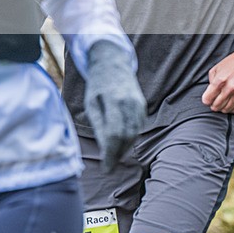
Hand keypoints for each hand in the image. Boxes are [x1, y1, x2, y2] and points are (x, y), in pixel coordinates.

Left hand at [84, 40, 145, 171]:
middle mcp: (129, 103)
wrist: (113, 63)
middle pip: (126, 136)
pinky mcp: (142, 105)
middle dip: (118, 154)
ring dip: (125, 148)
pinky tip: (121, 143)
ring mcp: (138, 104)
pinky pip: (138, 126)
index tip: (106, 168)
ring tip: (114, 157)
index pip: (114, 134)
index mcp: (113, 102)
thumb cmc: (97, 86)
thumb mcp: (91, 104)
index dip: (110, 154)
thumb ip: (99, 126)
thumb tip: (105, 150)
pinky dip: (130, 137)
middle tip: (108, 166)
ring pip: (134, 133)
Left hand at [202, 38, 233, 112]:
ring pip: (227, 109)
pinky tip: (232, 103)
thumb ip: (211, 81)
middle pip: (216, 106)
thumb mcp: (217, 68)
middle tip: (214, 103)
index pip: (207, 99)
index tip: (208, 99)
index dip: (206, 100)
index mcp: (220, 80)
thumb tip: (210, 93)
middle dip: (213, 106)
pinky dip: (233, 108)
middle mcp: (230, 88)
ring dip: (223, 108)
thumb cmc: (232, 62)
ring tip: (223, 104)